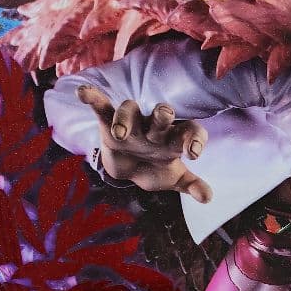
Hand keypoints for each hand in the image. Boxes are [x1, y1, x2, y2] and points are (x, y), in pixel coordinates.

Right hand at [78, 85, 212, 201]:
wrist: (130, 169)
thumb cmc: (156, 168)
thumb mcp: (174, 179)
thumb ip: (191, 184)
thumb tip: (208, 198)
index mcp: (175, 138)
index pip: (190, 132)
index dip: (195, 139)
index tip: (194, 154)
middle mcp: (155, 127)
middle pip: (161, 116)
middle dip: (162, 114)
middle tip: (164, 114)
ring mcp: (133, 123)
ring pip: (129, 111)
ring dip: (125, 119)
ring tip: (120, 133)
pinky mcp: (109, 123)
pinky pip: (102, 107)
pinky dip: (92, 98)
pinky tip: (82, 92)